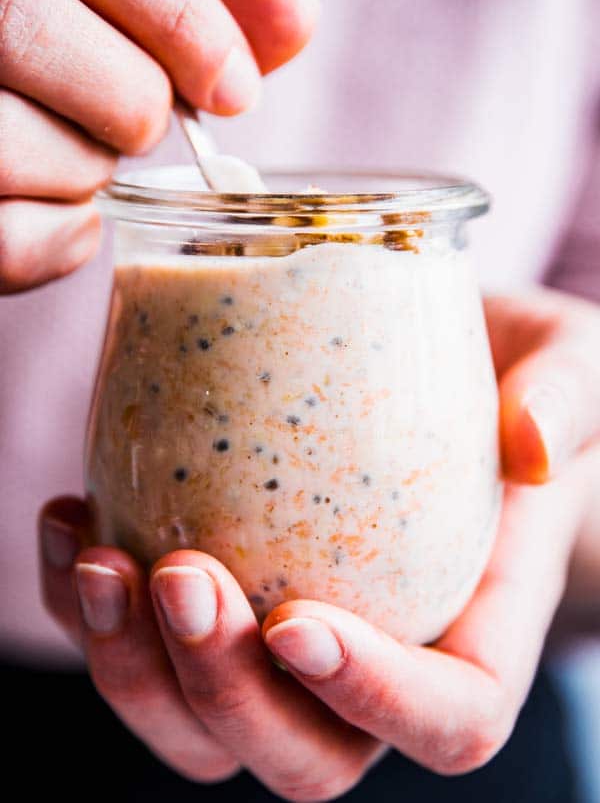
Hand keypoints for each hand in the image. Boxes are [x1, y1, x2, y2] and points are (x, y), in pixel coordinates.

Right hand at [0, 0, 317, 291]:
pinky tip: (68, 216)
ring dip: (85, 170)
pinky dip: (61, 242)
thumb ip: (188, 16)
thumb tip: (298, 14)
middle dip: (128, 98)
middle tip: (140, 124)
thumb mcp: (109, 22)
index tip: (235, 91)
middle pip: (28, 20)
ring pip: (9, 135)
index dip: (172, 12)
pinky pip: (2, 240)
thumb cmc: (48, 74)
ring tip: (78, 159)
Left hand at [39, 288, 599, 799]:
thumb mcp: (572, 366)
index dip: (373, 701)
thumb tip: (530, 445)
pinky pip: (144, 649)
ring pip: (204, 730)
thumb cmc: (520, 376)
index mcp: (477, 623)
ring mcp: (293, 638)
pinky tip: (70, 520)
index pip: (448, 720)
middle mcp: (380, 654)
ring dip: (136, 671)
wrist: (448, 362)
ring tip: (99, 558)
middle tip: (184, 577)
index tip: (298, 622)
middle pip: (304, 755)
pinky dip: (84, 606)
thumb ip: (568, 401)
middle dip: (229, 695)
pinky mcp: (230, 595)